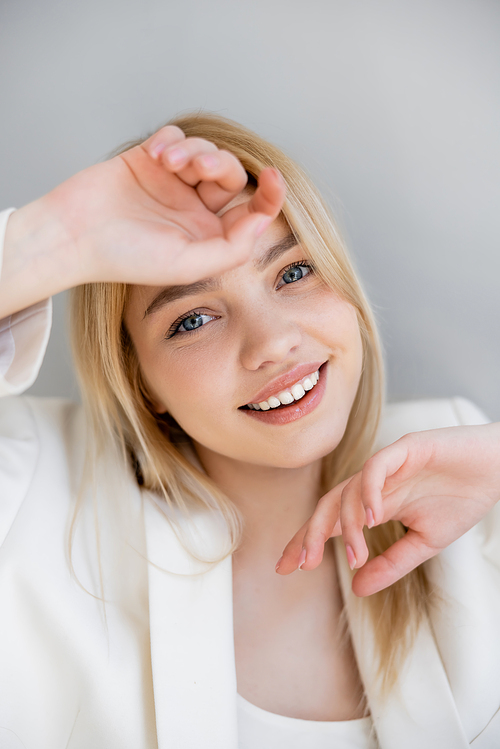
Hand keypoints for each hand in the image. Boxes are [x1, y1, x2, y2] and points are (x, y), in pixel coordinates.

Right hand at [1, 125, 284, 316]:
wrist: (73, 235)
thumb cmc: (126, 257)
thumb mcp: (187, 264)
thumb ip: (231, 248)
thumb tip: (263, 220)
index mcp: (207, 236)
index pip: (250, 212)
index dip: (268, 195)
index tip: (274, 178)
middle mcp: (193, 210)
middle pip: (228, 175)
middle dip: (218, 164)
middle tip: (194, 168)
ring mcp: (171, 184)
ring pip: (204, 151)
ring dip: (192, 150)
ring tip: (167, 162)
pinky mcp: (147, 161)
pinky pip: (175, 136)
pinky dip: (172, 140)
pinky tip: (155, 156)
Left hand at [277, 423, 499, 595]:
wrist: (498, 469)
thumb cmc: (462, 499)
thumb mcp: (424, 543)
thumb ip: (390, 563)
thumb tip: (357, 588)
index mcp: (376, 503)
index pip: (332, 522)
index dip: (307, 541)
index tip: (286, 568)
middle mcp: (374, 484)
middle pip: (329, 505)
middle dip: (311, 533)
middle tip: (301, 563)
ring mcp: (387, 464)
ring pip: (349, 490)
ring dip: (349, 525)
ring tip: (356, 554)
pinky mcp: (404, 448)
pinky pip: (376, 468)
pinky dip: (370, 492)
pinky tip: (373, 518)